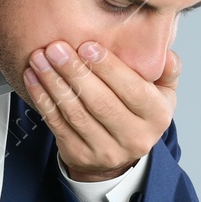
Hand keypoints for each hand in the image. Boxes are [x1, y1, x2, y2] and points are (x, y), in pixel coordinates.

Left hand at [23, 40, 178, 181]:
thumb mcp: (161, 92)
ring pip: (76, 114)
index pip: (133, 90)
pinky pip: (58, 125)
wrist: (119, 155)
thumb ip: (166, 70)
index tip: (87, 46)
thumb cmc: (137, 112)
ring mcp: (106, 150)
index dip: (109, 68)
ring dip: (54, 83)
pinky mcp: (80, 155)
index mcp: (157, 116)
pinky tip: (33, 79)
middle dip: (75, 72)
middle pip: (101, 102)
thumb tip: (166, 54)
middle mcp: (135, 137)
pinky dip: (43, 100)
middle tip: (56, 48)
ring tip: (40, 59)